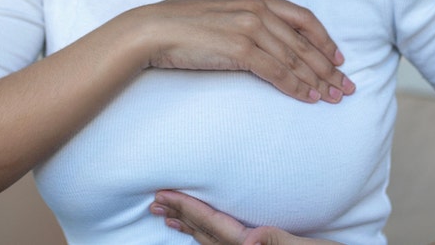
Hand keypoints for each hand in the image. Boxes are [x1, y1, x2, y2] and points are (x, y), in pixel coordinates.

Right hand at [128, 0, 354, 103]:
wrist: (153, 29)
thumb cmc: (177, 11)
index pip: (303, 18)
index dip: (324, 39)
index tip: (338, 57)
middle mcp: (258, 11)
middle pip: (304, 43)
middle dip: (328, 68)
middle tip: (345, 87)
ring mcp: (250, 30)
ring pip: (294, 60)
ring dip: (316, 81)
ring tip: (331, 97)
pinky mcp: (240, 51)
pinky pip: (276, 73)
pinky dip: (295, 87)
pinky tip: (307, 97)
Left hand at [150, 190, 341, 244]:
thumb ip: (279, 242)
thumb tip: (250, 241)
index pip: (214, 226)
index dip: (188, 209)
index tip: (165, 195)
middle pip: (206, 235)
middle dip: (180, 217)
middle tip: (154, 202)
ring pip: (211, 242)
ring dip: (188, 227)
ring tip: (166, 215)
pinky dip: (207, 236)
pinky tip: (201, 232)